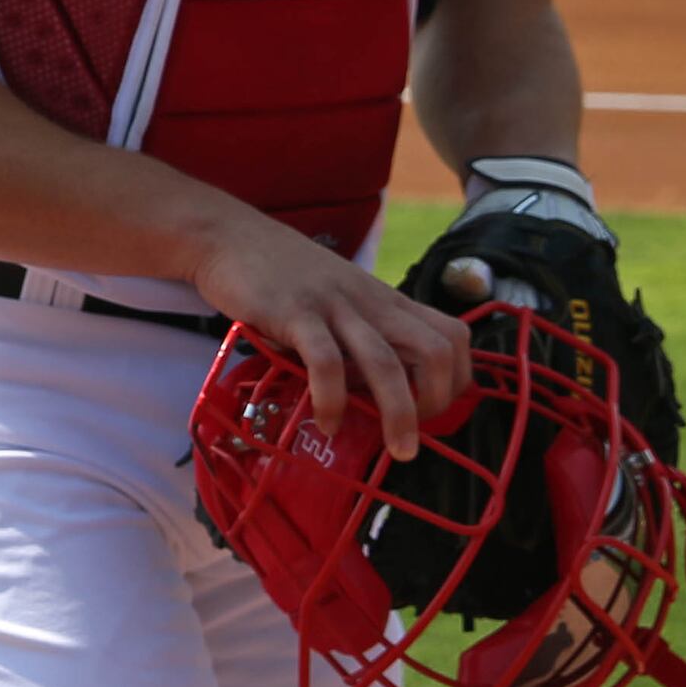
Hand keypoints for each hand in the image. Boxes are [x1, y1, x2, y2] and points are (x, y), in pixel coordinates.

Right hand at [189, 215, 473, 462]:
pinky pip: (326, 362)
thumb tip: (369, 393)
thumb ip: (359, 336)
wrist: (229, 236)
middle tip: (416, 432)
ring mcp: (335, 306)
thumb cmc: (284, 274)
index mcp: (386, 300)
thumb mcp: (339, 298)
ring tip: (396, 449)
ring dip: (400, 415)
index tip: (432, 408)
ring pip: (386, 363)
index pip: (453, 336)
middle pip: (436, 350)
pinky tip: (326, 423)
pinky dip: (333, 400)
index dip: (456, 379)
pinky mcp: (295, 313)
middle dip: (439, 401)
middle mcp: (371, 302)